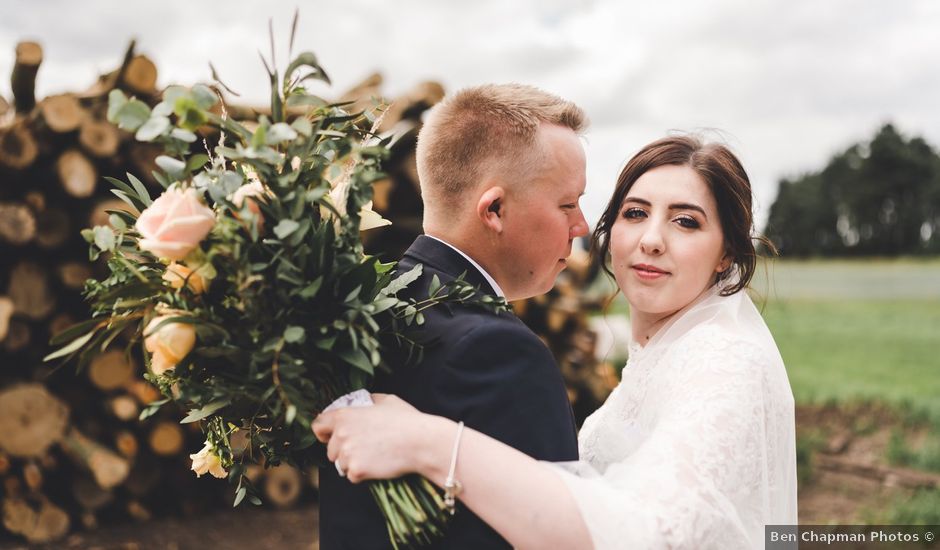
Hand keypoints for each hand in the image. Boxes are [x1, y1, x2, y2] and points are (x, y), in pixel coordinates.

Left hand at [312, 394, 437, 482]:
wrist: (420, 442)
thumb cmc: (406, 421)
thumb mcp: (387, 401)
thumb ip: (369, 400)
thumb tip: (365, 402)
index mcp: (345, 415)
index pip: (318, 426)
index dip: (324, 433)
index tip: (331, 437)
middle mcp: (341, 434)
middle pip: (330, 450)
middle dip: (343, 451)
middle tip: (363, 449)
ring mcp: (347, 454)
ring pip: (340, 465)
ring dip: (353, 463)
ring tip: (373, 457)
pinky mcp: (356, 470)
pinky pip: (352, 476)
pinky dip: (362, 474)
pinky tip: (377, 465)